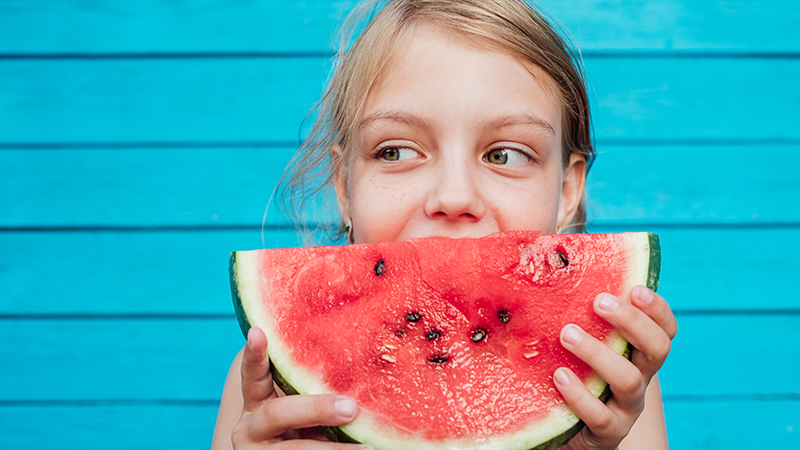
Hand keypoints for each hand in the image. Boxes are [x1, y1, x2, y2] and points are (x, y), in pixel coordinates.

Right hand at [232, 327, 371, 448]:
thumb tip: (361, 372)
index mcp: (256, 403)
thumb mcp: (300, 408)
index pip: (253, 376)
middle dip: (315, 410)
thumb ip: (309, 390)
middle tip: (350, 408)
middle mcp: (250, 429)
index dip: (254, 355)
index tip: (257, 332)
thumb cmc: (300, 428)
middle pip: (277, 415)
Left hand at [555, 285, 677, 449]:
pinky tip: (559, 375)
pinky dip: (580, 394)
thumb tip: (556, 262)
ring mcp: (626, 407)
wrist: (567, 429)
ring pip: (629, 379)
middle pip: (657, 348)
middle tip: (598, 302)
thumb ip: (581, 315)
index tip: (635, 288)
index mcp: (638, 354)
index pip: (665, 329)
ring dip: (599, 353)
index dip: (657, 308)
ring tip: (567, 334)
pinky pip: (600, 415)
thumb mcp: (582, 344)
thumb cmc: (574, 374)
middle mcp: (640, 378)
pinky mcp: (607, 432)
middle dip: (631, 322)